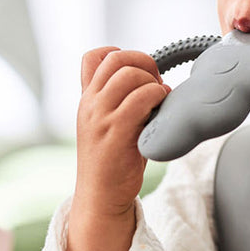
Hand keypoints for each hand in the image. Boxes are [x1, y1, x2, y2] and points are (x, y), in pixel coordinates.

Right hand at [75, 47, 169, 217]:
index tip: (140, 72)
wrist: (101, 197)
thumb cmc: (115, 158)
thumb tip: (153, 76)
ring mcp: (100, 118)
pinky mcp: (116, 133)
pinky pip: (140, 99)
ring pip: (129, 76)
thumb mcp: (110, 122)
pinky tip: (162, 111)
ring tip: (159, 100)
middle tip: (156, 84)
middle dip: (144, 63)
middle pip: (116, 59)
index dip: (122, 54)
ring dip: (153, 83)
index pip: (93, 57)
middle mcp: (89, 104)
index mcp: (87, 99)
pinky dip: (158, 97)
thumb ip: (120, 99)